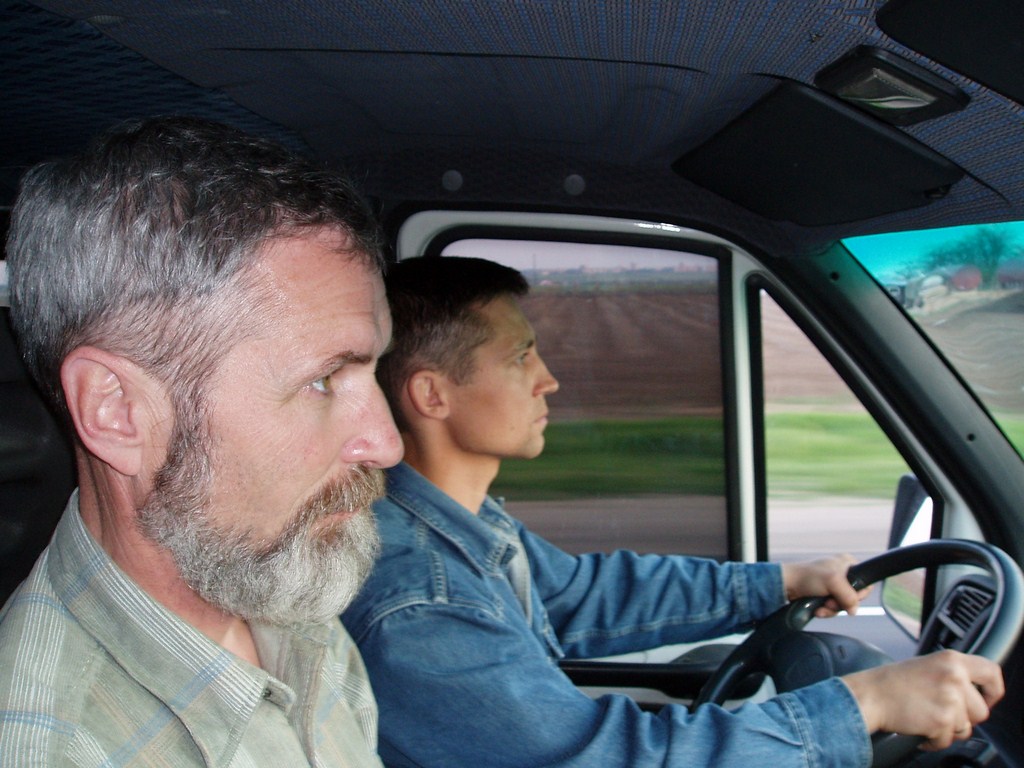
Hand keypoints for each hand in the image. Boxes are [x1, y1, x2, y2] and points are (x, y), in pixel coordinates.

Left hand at [781, 554, 868, 616]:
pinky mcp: (824, 596)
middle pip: (854, 597)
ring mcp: (833, 586)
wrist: (786, 585)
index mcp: (847, 563)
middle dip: (841, 603)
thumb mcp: (833, 581)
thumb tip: (854, 610)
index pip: (865, 582)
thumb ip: (849, 596)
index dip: (859, 594)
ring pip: (843, 605)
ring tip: (821, 606)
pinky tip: (817, 609)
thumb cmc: (807, 576)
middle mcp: (842, 574)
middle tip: (830, 601)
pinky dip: (825, 611)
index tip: (849, 597)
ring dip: (832, 609)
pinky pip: (833, 609)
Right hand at [843, 650, 1003, 749]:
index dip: (993, 691)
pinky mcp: (942, 720)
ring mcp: (949, 699)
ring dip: (947, 729)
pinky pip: (948, 740)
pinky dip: (933, 739)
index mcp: (951, 660)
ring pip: (966, 728)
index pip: (992, 673)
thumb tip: (973, 694)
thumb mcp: (927, 665)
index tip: (985, 699)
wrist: (869, 695)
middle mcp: (954, 677)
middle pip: (981, 710)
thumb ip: (952, 674)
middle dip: (963, 718)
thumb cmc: (892, 683)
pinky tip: (919, 726)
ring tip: (926, 717)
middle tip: (941, 712)